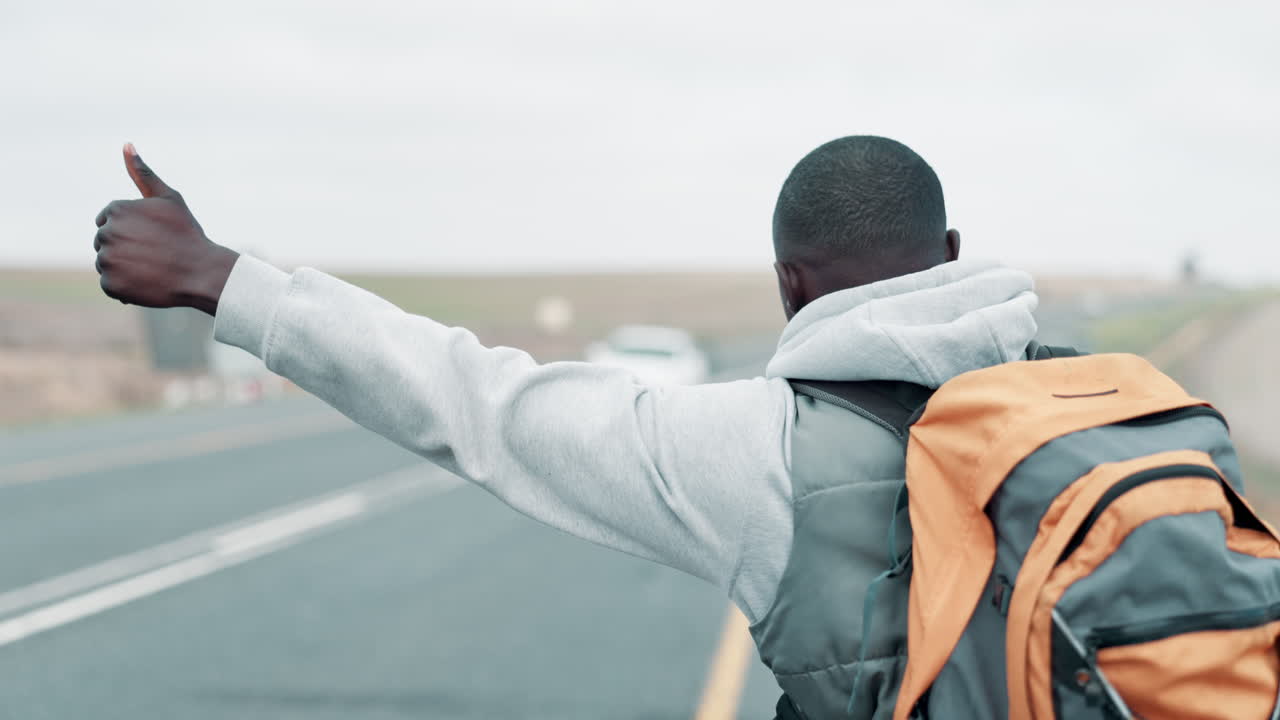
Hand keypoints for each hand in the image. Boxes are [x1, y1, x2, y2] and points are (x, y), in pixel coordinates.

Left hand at [93, 144, 237, 313]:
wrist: (202, 273)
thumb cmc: (187, 234)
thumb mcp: (169, 199)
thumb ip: (144, 174)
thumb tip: (126, 144)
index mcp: (115, 210)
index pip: (108, 220)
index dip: (132, 230)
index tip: (152, 236)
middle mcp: (106, 232)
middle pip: (105, 241)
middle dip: (125, 247)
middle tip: (155, 254)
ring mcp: (107, 259)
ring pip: (107, 263)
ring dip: (125, 266)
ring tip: (152, 268)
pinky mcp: (110, 284)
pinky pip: (111, 284)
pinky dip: (126, 286)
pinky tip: (148, 282)